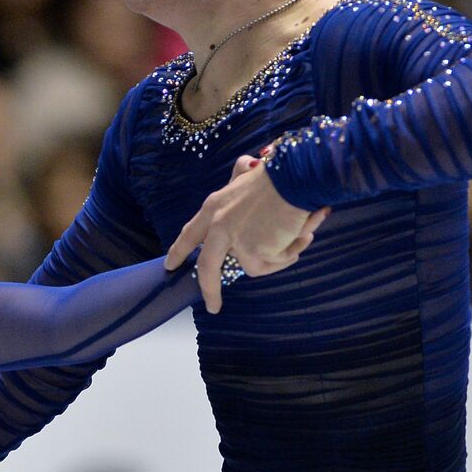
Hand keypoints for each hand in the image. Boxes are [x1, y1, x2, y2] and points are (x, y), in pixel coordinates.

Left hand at [164, 152, 329, 312]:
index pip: (190, 234)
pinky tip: (301, 232)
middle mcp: (218, 227)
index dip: (180, 251)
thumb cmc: (278, 174)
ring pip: (253, 266)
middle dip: (209, 290)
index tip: (170, 265)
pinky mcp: (253, 253)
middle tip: (213, 306)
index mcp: (213, 207)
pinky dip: (290, 252)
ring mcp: (234, 242)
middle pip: (207, 268)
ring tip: (296, 229)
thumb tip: (244, 166)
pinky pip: (275, 263)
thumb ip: (240, 179)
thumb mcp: (247, 173)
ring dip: (278, 253)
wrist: (294, 177)